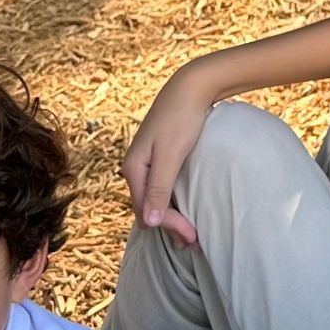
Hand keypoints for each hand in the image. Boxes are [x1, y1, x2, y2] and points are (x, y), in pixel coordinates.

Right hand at [119, 61, 220, 246]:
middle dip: (170, 226)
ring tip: (190, 235)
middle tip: (195, 243)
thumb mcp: (171, 155)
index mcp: (133, 168)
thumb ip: (160, 188)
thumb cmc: (183, 118)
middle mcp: (135, 167)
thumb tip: (148, 223)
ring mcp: (146, 162)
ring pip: (155, 199)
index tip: (193, 237)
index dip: (169, 226)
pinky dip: (173, 202)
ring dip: (172, 217)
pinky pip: (162, 187)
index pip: (146, 210)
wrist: (192, 86)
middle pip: (148, 207)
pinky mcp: (159, 157)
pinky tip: (184, 210)